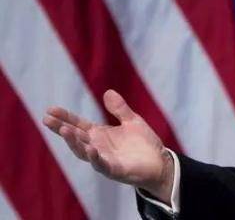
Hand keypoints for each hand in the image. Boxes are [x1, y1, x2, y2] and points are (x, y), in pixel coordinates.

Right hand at [42, 89, 174, 201]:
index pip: (78, 124)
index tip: (50, 109)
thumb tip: (108, 92)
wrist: (159, 162)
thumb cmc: (143, 143)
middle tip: (47, 119)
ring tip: (65, 130)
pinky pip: (101, 164)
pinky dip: (95, 157)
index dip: (65, 117)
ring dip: (73, 142)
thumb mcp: (132, 121)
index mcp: (99, 134)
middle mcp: (97, 146)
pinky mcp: (114, 170)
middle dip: (61, 128)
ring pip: (83, 151)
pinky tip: (90, 149)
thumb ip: (119, 109)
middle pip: (76, 137)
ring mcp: (104, 159)